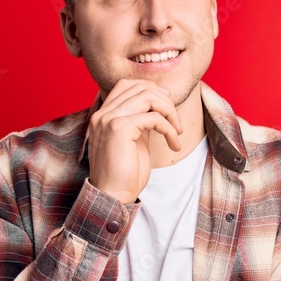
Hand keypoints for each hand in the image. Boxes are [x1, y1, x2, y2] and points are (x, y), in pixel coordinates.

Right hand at [87, 79, 183, 202]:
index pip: (127, 85)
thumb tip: (158, 106)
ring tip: (177, 131)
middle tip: (176, 121)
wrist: (113, 195)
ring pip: (148, 96)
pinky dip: (169, 128)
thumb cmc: (125, 173)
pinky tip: (174, 143)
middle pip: (140, 87)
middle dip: (165, 100)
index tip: (167, 107)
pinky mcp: (119, 128)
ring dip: (170, 111)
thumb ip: (140, 121)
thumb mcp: (134, 140)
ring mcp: (109, 119)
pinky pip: (154, 117)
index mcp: (104, 115)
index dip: (151, 90)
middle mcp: (103, 113)